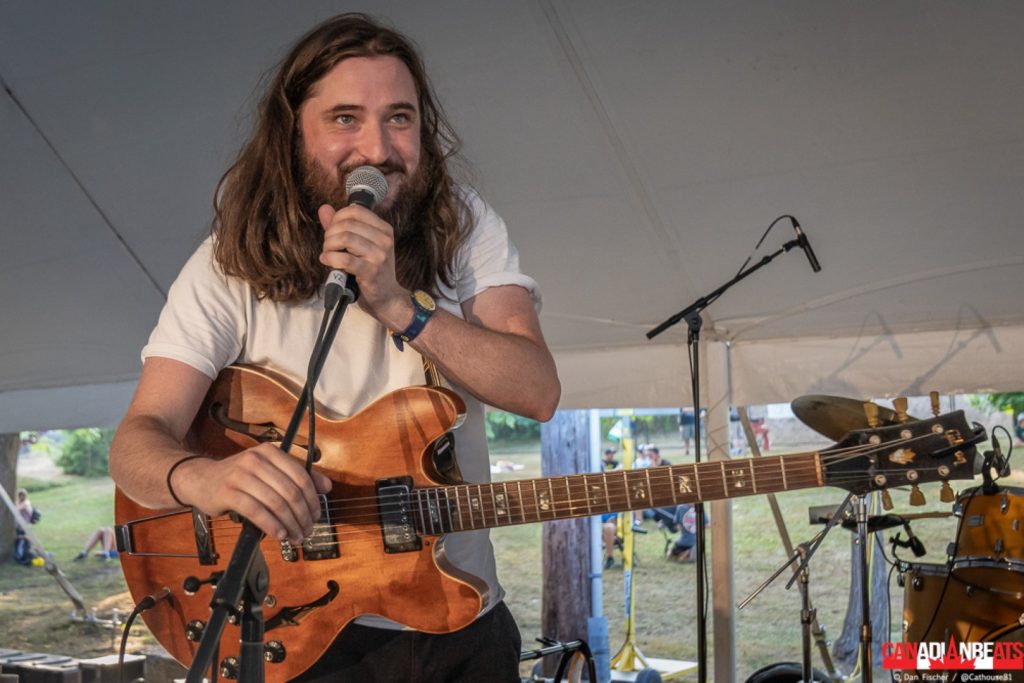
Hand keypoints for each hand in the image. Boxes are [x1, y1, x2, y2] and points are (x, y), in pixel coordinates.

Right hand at [172, 443, 332, 543]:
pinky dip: (272, 525)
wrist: (200, 479)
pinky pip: (256, 511)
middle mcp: (256, 459)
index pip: (300, 476)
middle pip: (290, 491)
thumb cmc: (239, 477)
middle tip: (307, 531)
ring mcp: (241, 475)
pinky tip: (279, 534)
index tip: (316, 516)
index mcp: (270, 451)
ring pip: (276, 503)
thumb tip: (327, 486)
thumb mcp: (268, 471)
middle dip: (302, 515)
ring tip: (295, 537)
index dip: (312, 499)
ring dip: (289, 524)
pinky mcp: (228, 492)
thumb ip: (297, 476)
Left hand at [318, 204, 410, 327]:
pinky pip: (345, 259)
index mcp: (384, 229)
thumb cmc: (371, 270)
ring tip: (328, 254)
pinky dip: (331, 258)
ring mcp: (380, 255)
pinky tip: (327, 260)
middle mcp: (384, 240)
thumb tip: (324, 209)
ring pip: (345, 238)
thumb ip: (341, 226)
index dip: (338, 217)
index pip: (356, 211)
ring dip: (329, 246)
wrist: (387, 297)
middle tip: (328, 246)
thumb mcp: (359, 245)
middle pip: (348, 224)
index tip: (332, 230)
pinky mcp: (372, 271)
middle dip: (330, 234)